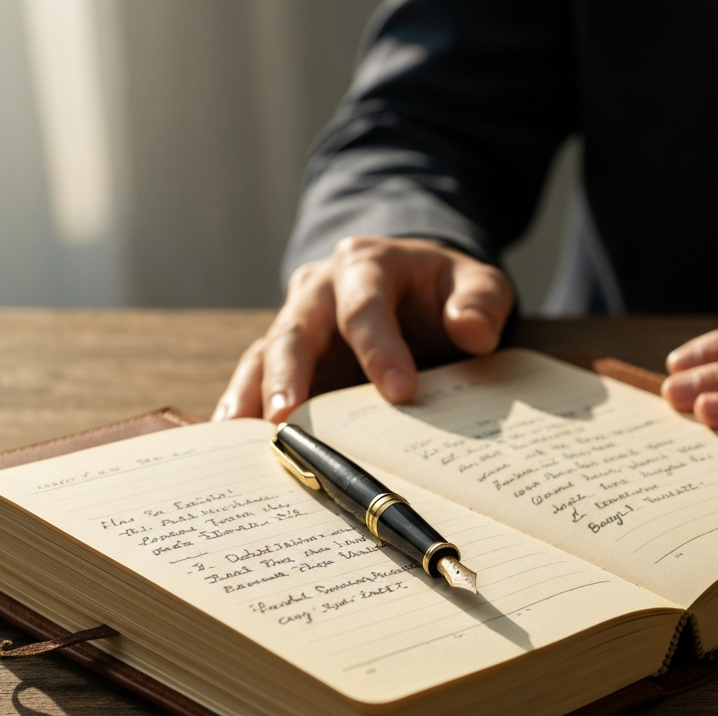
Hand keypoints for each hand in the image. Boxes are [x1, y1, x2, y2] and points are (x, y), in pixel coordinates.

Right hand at [212, 236, 513, 422]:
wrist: (414, 288)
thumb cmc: (444, 290)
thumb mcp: (476, 283)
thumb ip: (480, 301)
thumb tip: (473, 331)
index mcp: (365, 265)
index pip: (364, 305)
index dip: (379, 348)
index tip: (400, 392)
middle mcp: (317, 293)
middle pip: (294, 331)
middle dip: (288, 376)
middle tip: (285, 421)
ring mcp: (295, 327)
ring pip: (263, 358)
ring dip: (252, 399)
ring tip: (243, 442)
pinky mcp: (285, 362)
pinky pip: (256, 383)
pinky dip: (244, 411)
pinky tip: (236, 448)